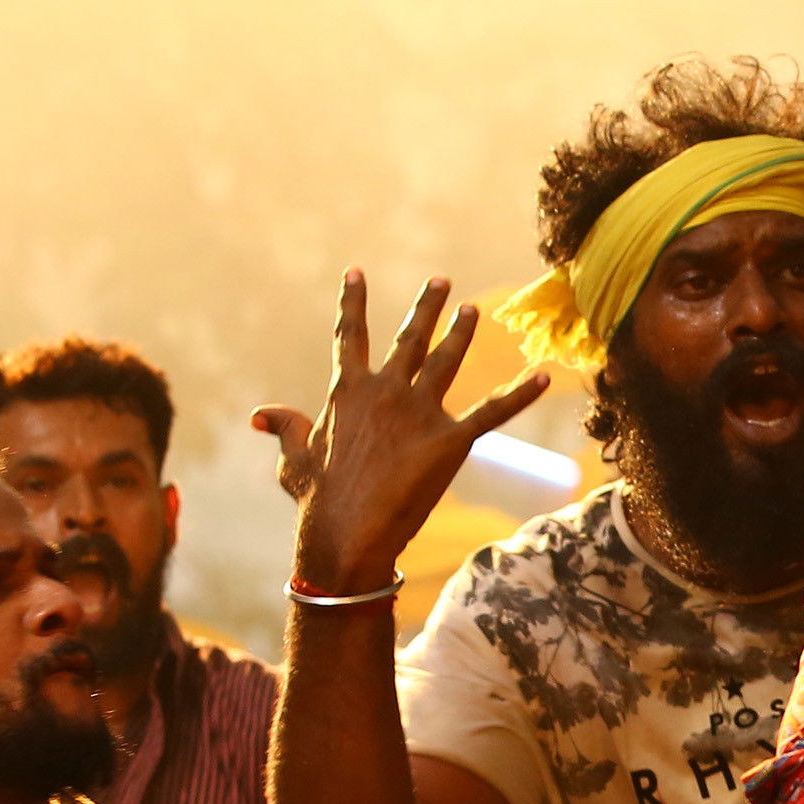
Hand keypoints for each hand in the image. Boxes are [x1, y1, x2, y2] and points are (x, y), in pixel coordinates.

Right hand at [257, 271, 551, 591]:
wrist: (346, 531)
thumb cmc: (316, 500)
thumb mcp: (293, 459)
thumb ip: (284, 428)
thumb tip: (261, 414)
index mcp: (348, 391)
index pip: (349, 336)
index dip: (352, 302)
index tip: (356, 272)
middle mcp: (386, 390)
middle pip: (409, 339)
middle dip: (426, 308)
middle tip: (440, 282)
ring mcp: (419, 411)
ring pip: (446, 361)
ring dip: (461, 334)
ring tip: (473, 311)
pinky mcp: (451, 439)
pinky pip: (493, 411)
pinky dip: (520, 394)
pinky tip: (542, 376)